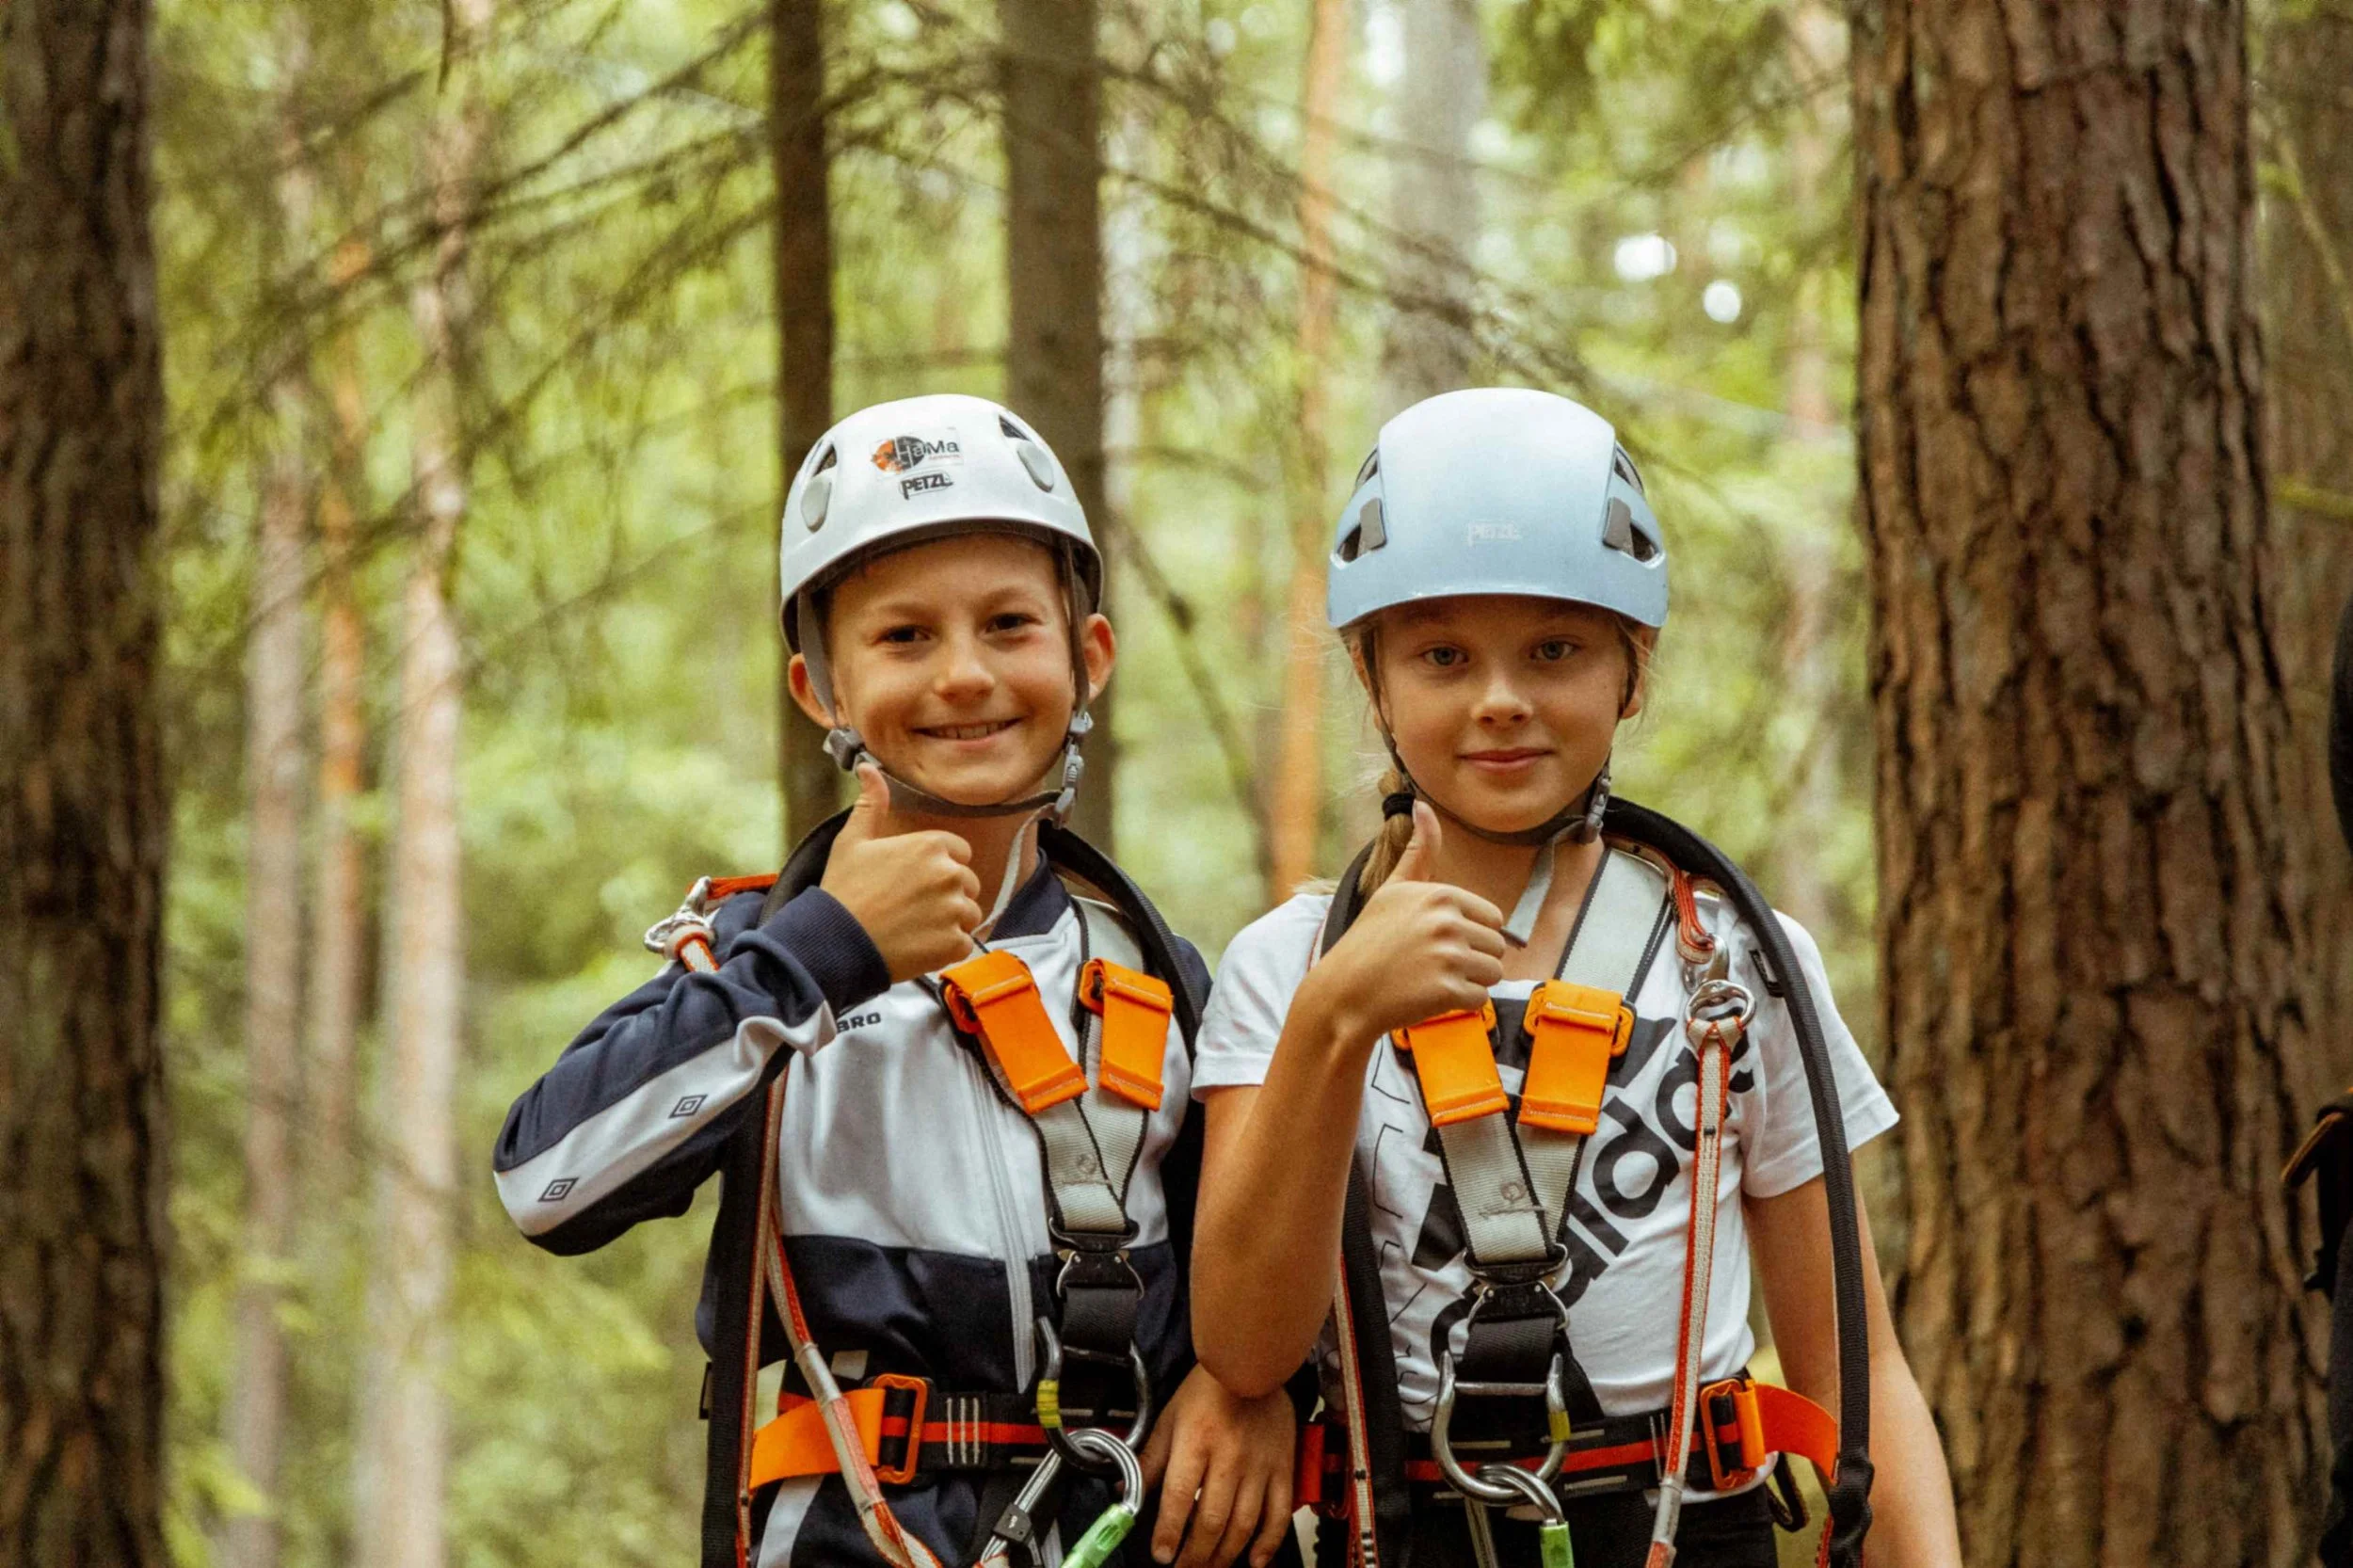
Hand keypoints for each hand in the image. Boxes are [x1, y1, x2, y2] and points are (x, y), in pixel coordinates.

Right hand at [818, 764, 982, 980]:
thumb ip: (870, 803)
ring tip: (914, 928)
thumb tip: (869, 768)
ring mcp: (955, 910)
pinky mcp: (954, 943)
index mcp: (931, 845)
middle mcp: (949, 874)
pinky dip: (947, 949)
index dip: (939, 867)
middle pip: (967, 884)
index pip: (959, 853)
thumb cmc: (843, 891)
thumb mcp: (852, 841)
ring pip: (969, 915)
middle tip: (912, 908)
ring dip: (949, 923)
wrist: (836, 942)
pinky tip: (919, 946)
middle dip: (947, 896)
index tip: (917, 882)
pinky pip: (964, 943)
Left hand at [1140, 1367, 1296, 1567]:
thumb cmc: (1205, 1392)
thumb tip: (1126, 1492)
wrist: (1252, 1365)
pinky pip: (1280, 1514)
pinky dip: (1268, 1542)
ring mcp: (1260, 1466)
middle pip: (1212, 1519)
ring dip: (1225, 1555)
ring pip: (1243, 1524)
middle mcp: (1229, 1458)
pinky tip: (1254, 1560)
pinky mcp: (1283, 1469)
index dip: (1169, 1531)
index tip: (1162, 1555)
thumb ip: (1150, 1459)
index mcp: (1196, 1442)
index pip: (1180, 1497)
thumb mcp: (1169, 1419)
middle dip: (1195, 1554)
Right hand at [1310, 803, 1504, 1047]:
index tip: (1437, 941)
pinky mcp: (1447, 991)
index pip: (1493, 918)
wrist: (1344, 992)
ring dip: (1469, 981)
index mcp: (1442, 894)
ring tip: (1432, 979)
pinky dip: (1459, 1004)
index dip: (1470, 933)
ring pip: (1493, 973)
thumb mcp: (1394, 889)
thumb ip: (1419, 850)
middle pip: (1497, 947)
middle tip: (1432, 964)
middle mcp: (1448, 922)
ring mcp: (1448, 957)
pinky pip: (1479, 999)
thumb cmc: (1370, 939)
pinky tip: (1429, 997)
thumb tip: (1423, 805)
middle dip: (1472, 959)